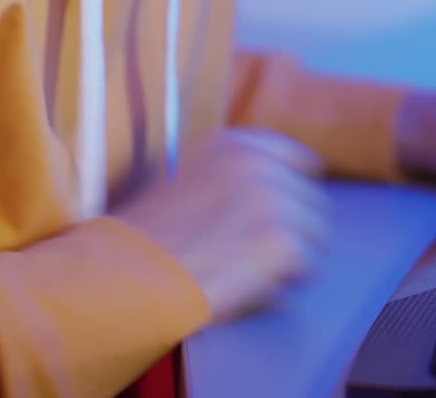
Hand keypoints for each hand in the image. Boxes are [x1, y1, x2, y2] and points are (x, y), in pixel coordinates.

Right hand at [112, 128, 331, 322]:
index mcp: (238, 144)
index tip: (277, 223)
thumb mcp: (187, 181)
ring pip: (316, 239)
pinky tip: (243, 292)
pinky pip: (306, 270)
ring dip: (288, 264)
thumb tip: (273, 195)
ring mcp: (274, 199)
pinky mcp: (281, 242)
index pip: (301, 163)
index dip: (293, 199)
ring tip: (243, 277)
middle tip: (251, 262)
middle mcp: (261, 163)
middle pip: (314, 204)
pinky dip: (280, 290)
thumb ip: (231, 178)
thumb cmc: (143, 244)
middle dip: (292, 234)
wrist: (119, 279)